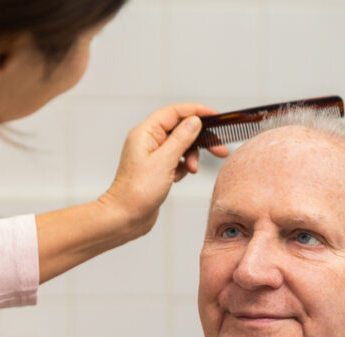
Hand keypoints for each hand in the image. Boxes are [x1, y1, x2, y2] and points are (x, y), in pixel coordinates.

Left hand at [99, 102, 228, 240]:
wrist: (125, 217)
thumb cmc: (138, 191)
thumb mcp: (164, 162)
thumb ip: (181, 139)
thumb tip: (194, 121)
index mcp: (145, 133)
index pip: (174, 112)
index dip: (196, 111)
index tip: (215, 115)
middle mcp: (148, 141)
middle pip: (180, 129)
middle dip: (200, 139)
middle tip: (219, 149)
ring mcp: (152, 155)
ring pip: (181, 146)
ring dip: (191, 157)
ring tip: (192, 170)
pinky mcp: (156, 169)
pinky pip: (177, 161)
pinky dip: (183, 167)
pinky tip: (179, 178)